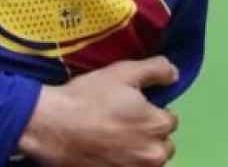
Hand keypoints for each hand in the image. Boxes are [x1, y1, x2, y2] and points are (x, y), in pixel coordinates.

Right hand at [17, 57, 178, 166]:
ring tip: (113, 138)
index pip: (170, 119)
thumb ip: (156, 70)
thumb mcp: (123, 72)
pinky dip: (122, 162)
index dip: (151, 110)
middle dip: (148, 135)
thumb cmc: (89, 97)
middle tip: (122, 123)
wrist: (51, 126)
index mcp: (158, 126)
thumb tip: (175, 75)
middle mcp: (153, 155)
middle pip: (162, 144)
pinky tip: (105, 150)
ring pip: (146, 160)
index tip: (132, 106)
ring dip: (137, 151)